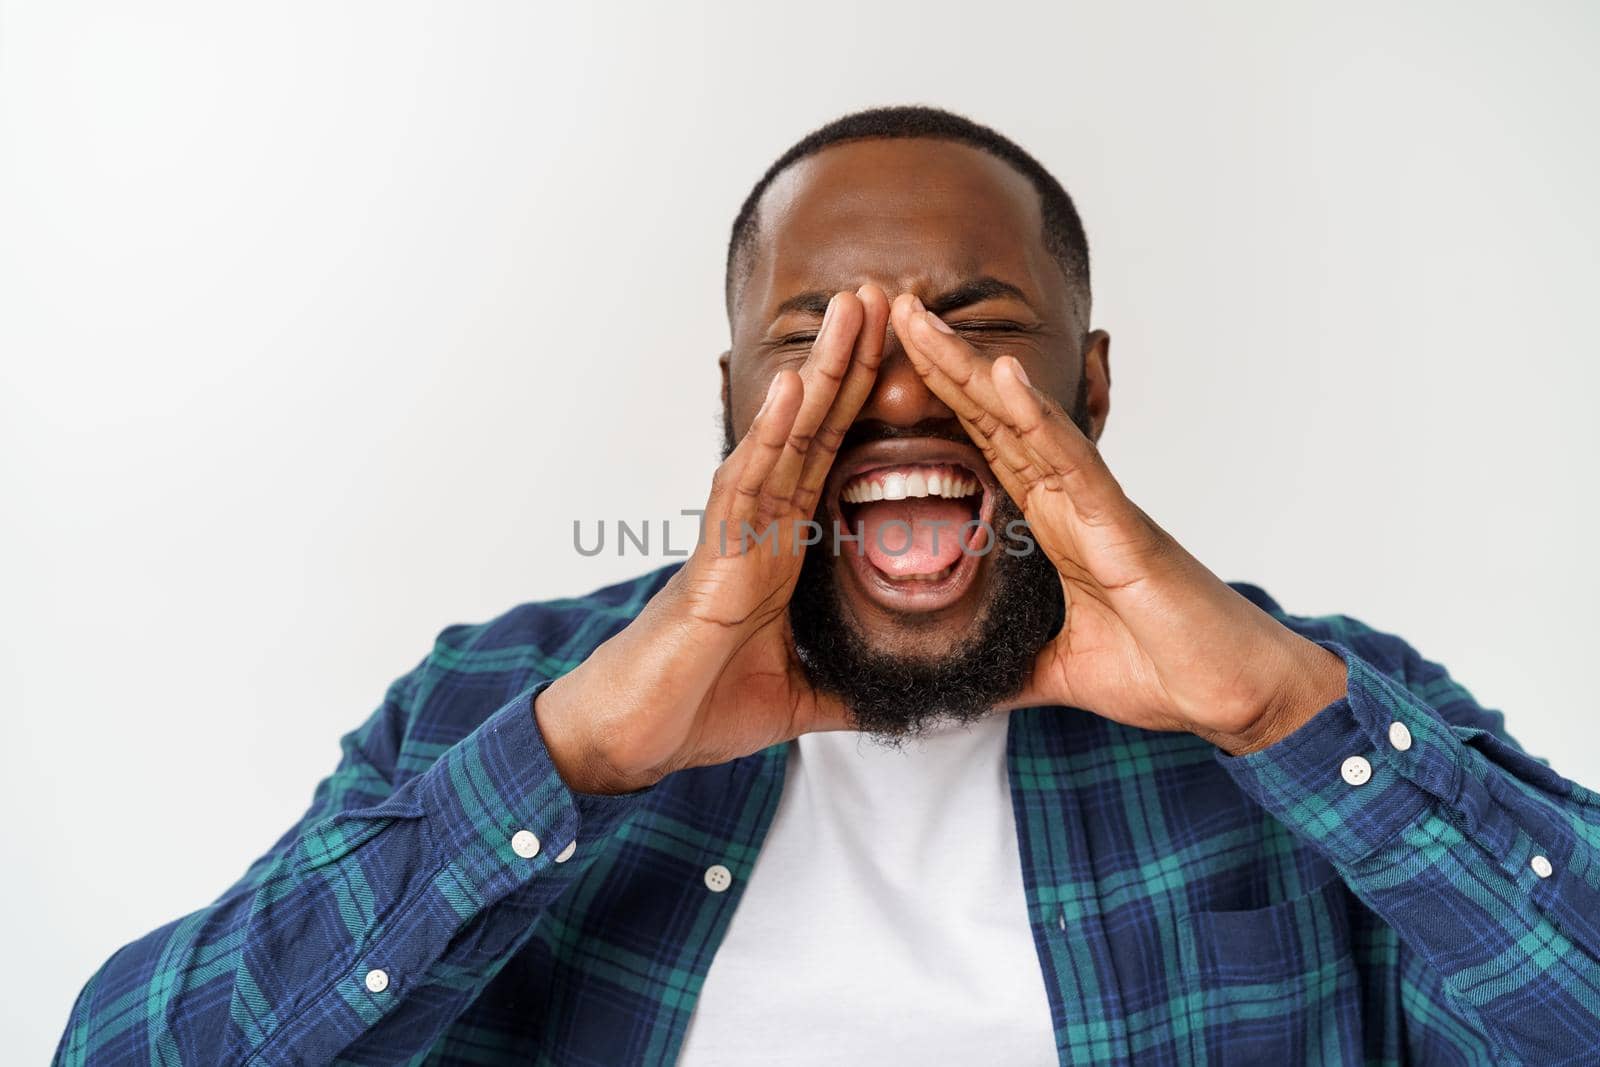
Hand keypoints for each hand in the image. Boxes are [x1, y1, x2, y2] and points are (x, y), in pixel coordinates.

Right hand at [536, 285, 890, 793]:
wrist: (635, 739)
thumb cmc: (700, 707)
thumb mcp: (801, 700)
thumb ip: (849, 690)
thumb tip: (910, 706)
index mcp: (782, 550)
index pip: (830, 460)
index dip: (861, 405)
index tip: (899, 353)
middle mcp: (759, 529)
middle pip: (811, 430)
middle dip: (846, 364)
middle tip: (879, 294)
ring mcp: (735, 537)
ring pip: (781, 441)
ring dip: (817, 375)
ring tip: (850, 312)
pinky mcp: (713, 561)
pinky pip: (743, 488)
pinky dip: (768, 437)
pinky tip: (793, 389)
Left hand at [889, 294, 1346, 754]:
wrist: (1238, 698)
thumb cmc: (1169, 673)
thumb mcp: (1063, 671)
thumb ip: (1013, 668)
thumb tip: (963, 687)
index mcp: (1056, 527)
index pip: (988, 449)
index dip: (944, 403)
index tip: (894, 362)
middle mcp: (1073, 502)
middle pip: (997, 418)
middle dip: (945, 365)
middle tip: (895, 307)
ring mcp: (1097, 507)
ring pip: (1025, 421)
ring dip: (973, 370)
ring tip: (923, 322)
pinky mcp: (1123, 526)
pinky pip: (1074, 461)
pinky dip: (1038, 417)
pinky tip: (1005, 375)